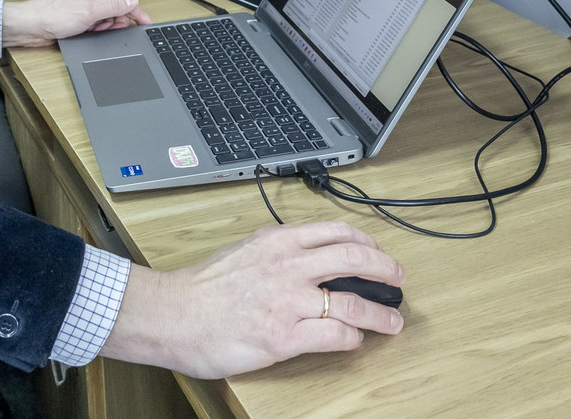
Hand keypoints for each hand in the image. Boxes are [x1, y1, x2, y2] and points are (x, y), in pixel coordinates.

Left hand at [1, 0, 152, 47]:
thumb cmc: (52, 15)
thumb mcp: (88, 12)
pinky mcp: (79, 16)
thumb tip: (133, 0)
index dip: (136, 11)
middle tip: (105, 28)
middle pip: (117, 9)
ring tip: (91, 29)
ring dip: (104, 27)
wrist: (31, 26)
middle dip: (114, 21)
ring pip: (107, 18)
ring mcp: (85, 5)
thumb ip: (113, 6)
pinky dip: (95, 30)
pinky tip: (87, 32)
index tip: (147, 22)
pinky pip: (97, 24)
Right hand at [99, 221, 404, 378]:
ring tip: (393, 320)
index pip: (336, 231)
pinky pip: (335, 335)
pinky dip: (352, 338)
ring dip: (380, 313)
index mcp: (278, 241)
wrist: (173, 315)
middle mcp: (288, 266)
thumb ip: (276, 250)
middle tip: (398, 278)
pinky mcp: (284, 336)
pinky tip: (354, 340)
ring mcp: (288, 302)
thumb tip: (305, 254)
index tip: (377, 249)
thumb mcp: (243, 250)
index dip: (366, 241)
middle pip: (355, 258)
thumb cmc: (201, 287)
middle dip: (385, 268)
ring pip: (353, 301)